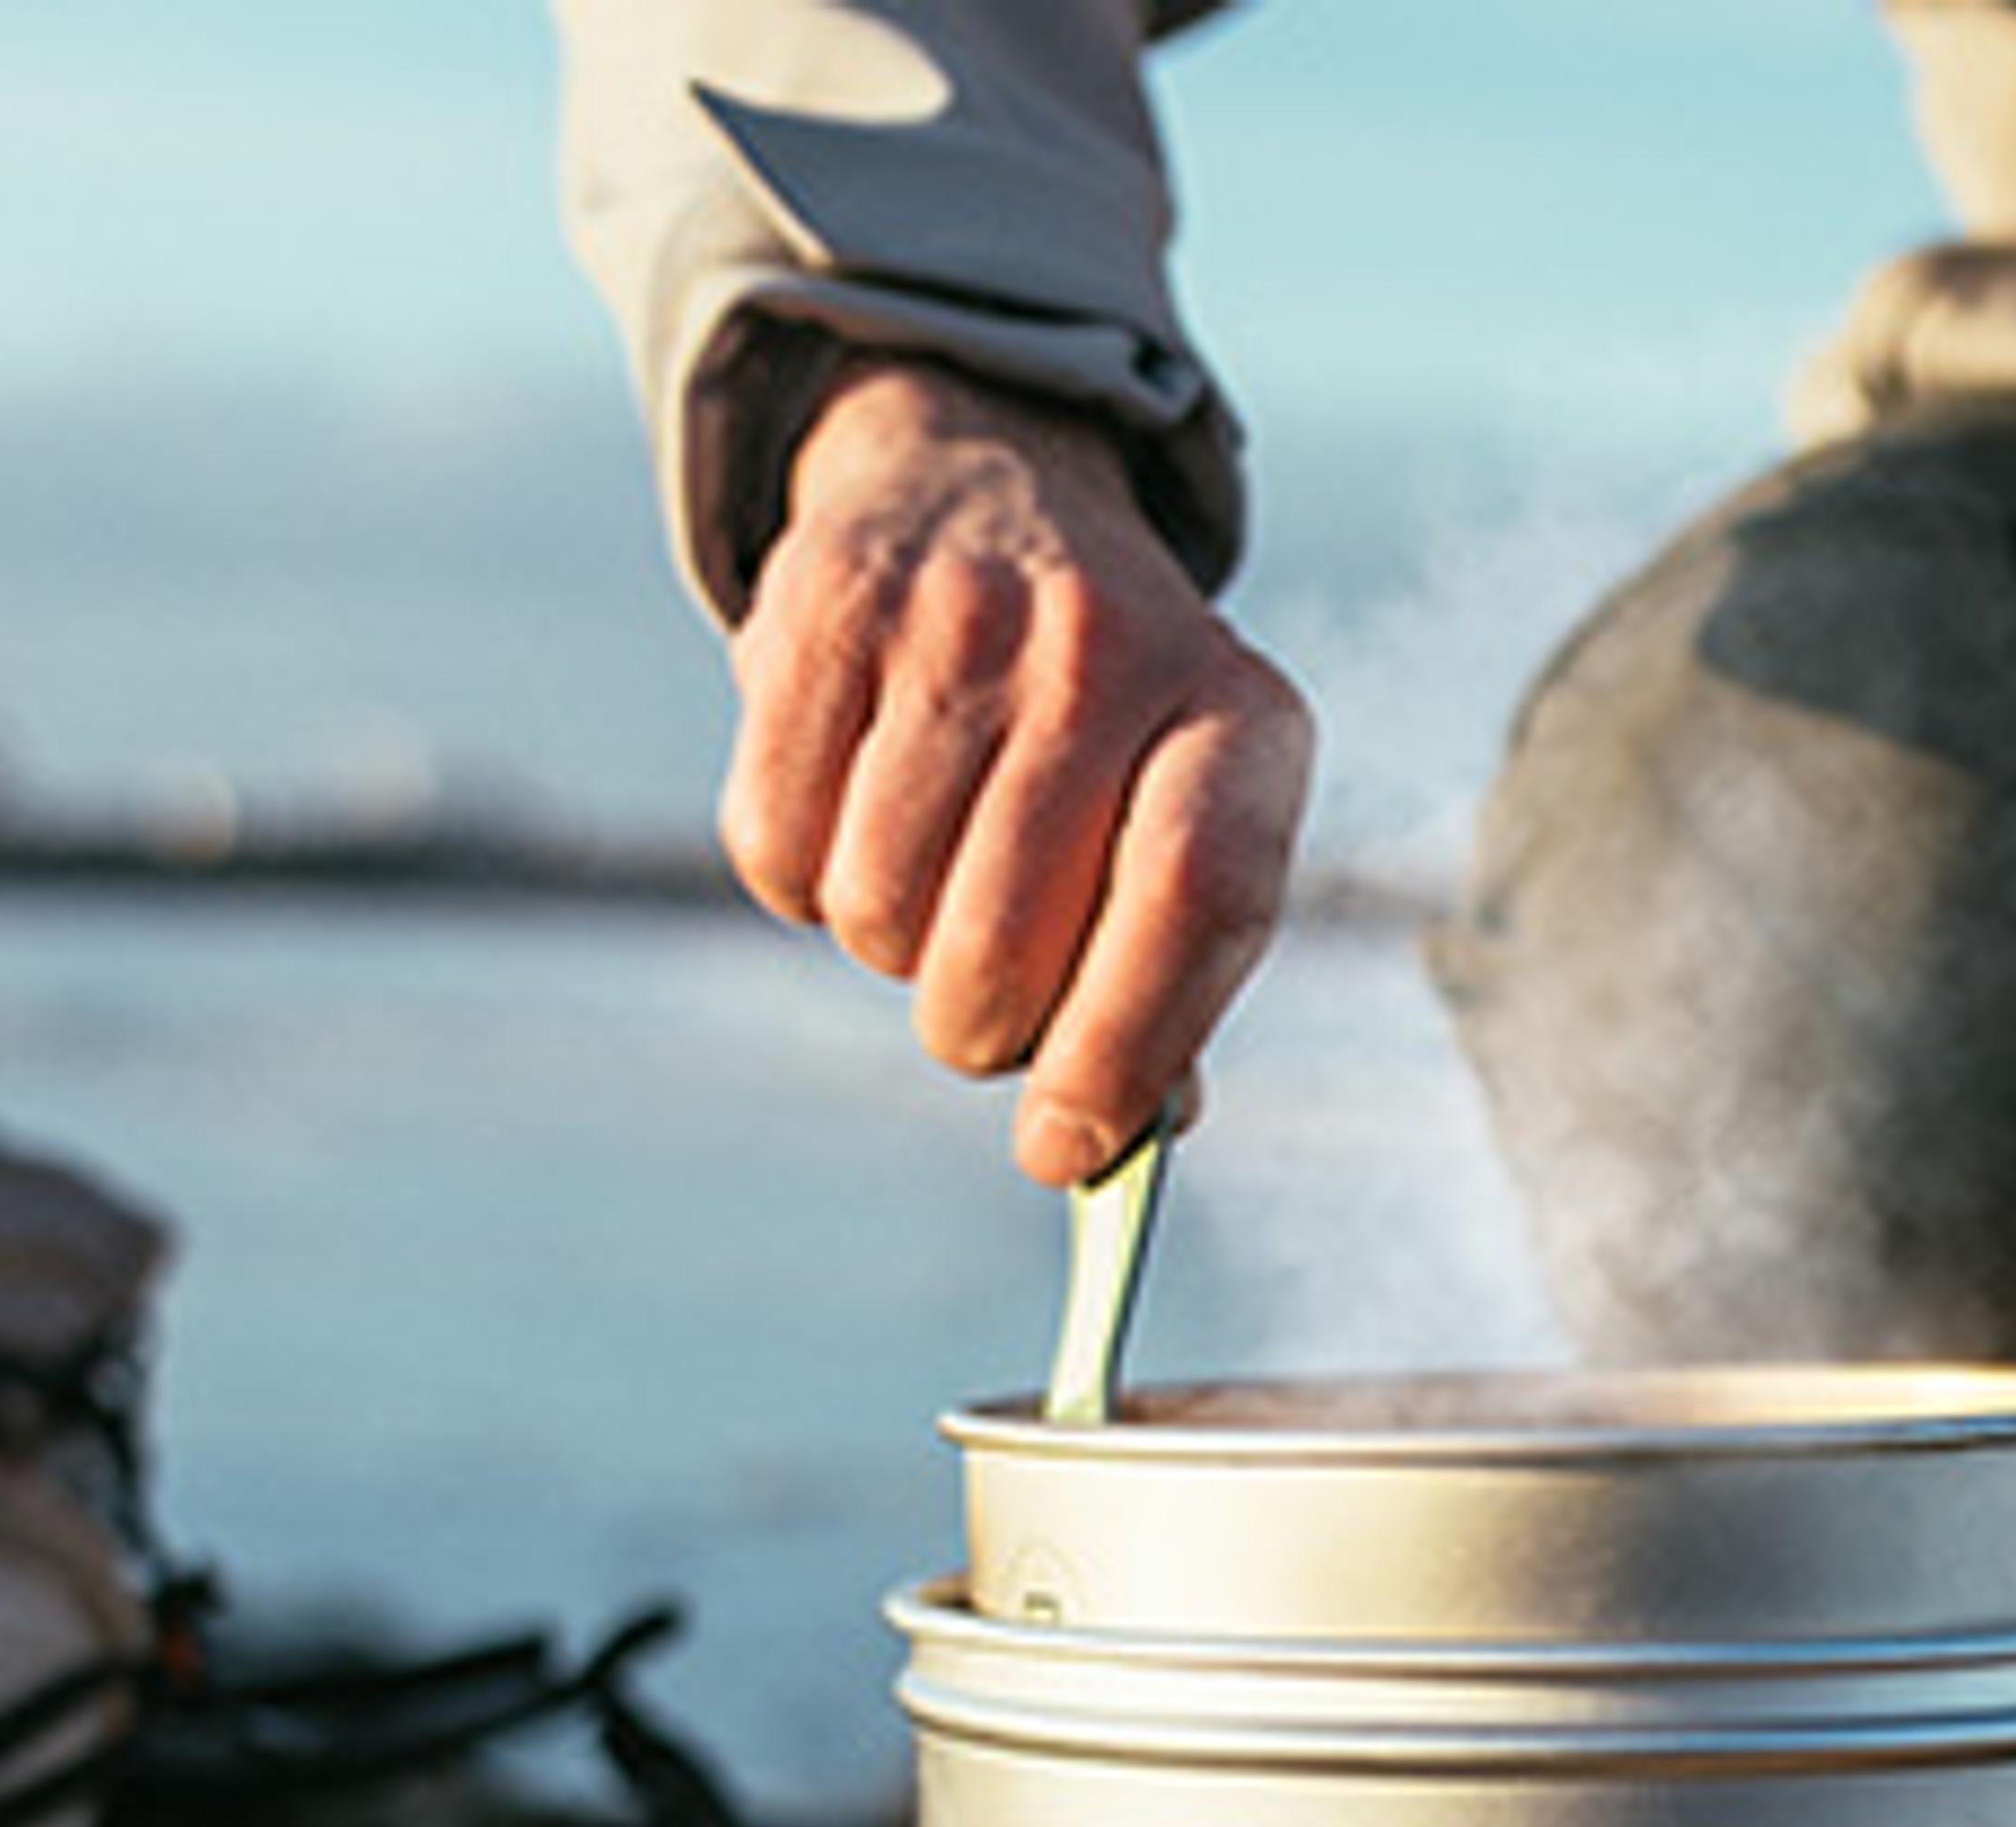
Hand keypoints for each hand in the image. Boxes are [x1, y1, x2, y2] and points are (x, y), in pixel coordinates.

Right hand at [723, 355, 1315, 1184]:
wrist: (989, 489)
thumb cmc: (1106, 728)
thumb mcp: (1186, 818)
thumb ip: (1170, 985)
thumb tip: (1112, 1144)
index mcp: (1238, 719)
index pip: (1189, 904)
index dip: (1120, 1054)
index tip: (1061, 1149)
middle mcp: (1107, 649)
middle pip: (1004, 941)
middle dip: (978, 1030)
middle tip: (985, 1009)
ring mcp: (961, 613)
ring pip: (878, 907)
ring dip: (890, 950)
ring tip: (931, 880)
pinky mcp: (825, 601)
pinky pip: (776, 846)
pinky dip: (802, 882)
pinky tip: (855, 818)